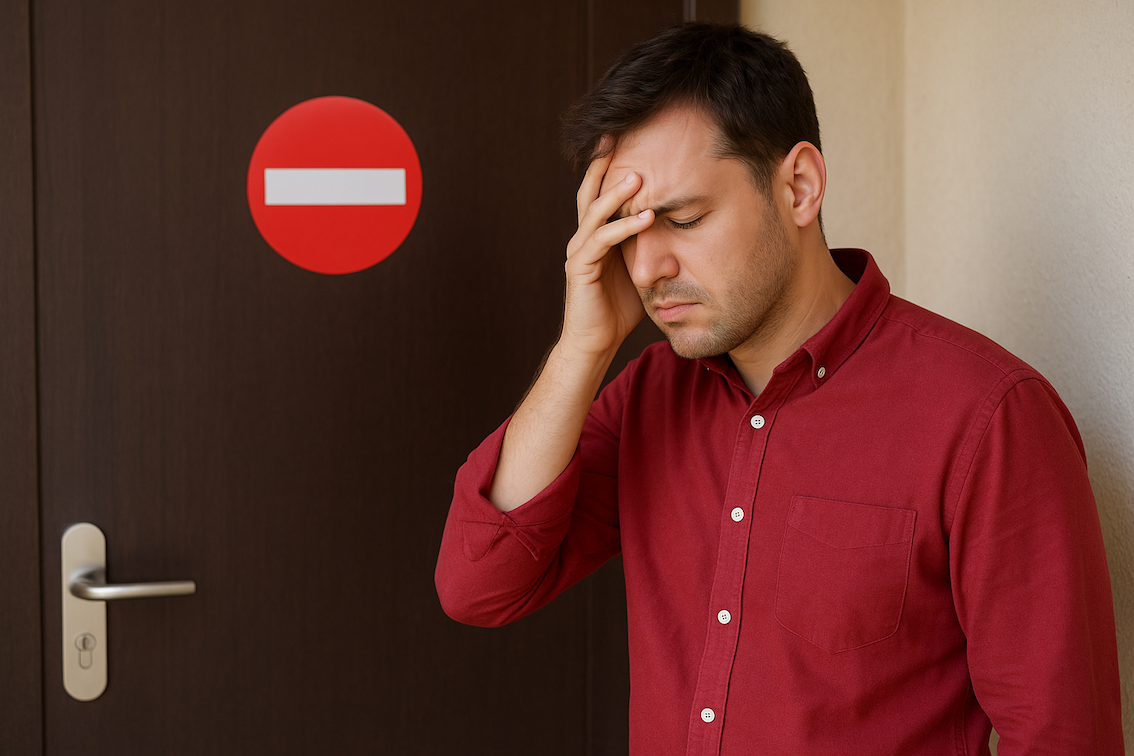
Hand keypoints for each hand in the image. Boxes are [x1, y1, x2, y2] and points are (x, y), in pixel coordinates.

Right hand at [560, 150, 655, 357]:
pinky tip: (646, 216)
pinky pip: (602, 241)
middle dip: (605, 162)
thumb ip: (654, 247)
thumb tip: (686, 232)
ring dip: (618, 192)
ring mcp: (580, 250)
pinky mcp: (580, 268)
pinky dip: (624, 227)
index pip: (602, 190)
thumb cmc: (618, 309)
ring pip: (596, 211)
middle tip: (619, 134)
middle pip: (591, 189)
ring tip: (640, 175)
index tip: (631, 138)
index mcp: (596, 233)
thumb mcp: (641, 269)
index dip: (613, 165)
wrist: (594, 343)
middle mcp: (584, 236)